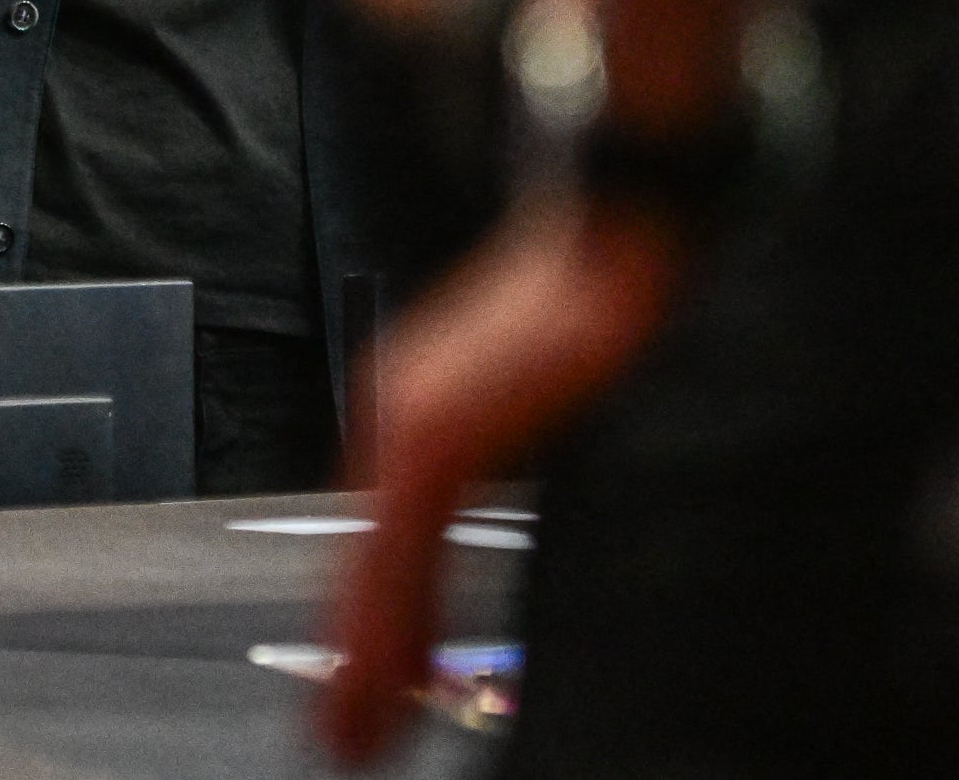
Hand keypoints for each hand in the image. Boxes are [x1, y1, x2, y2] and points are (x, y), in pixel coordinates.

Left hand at [318, 198, 687, 763]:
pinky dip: (387, 616)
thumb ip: (509, 473)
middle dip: (354, 661)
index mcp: (424, 417)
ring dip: (361, 657)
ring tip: (352, 737)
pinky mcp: (437, 428)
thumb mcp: (540, 413)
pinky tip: (384, 673)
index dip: (368, 635)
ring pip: (367, 565)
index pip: (378, 550)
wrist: (615, 231)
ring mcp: (412, 421)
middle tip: (343, 744)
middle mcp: (400, 415)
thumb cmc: (585, 314)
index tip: (356, 712)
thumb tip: (504, 561)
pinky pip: (396, 539)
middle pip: (359, 567)